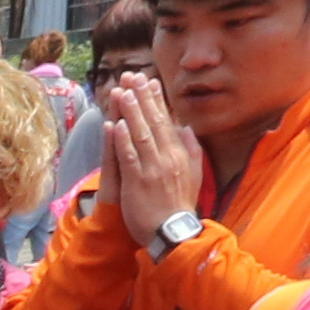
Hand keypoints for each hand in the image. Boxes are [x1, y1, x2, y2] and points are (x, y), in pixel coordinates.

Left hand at [100, 73, 199, 238]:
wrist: (173, 232)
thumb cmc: (179, 205)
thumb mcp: (194, 174)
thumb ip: (191, 149)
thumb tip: (186, 127)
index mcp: (180, 154)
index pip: (166, 121)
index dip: (157, 100)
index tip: (149, 81)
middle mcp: (168, 157)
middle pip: (153, 122)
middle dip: (141, 98)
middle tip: (131, 77)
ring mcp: (152, 169)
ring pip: (140, 135)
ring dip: (130, 113)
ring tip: (121, 92)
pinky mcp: (137, 182)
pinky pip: (129, 157)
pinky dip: (122, 140)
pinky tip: (115, 125)